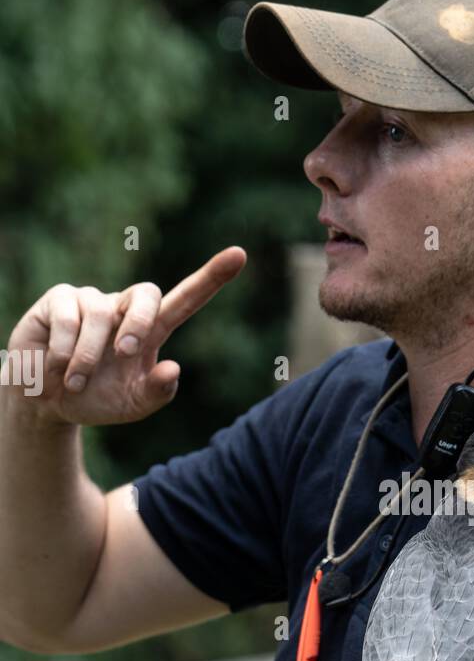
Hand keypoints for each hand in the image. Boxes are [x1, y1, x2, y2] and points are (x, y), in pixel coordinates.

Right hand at [4, 247, 246, 426]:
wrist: (47, 403)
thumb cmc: (97, 400)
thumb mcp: (132, 405)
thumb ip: (157, 392)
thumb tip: (174, 368)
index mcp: (151, 330)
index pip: (186, 299)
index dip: (211, 278)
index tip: (239, 255)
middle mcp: (124, 308)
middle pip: (148, 294)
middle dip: (139, 323)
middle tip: (126, 354)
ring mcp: (92, 300)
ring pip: (101, 316)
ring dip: (88, 358)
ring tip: (75, 382)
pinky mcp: (59, 299)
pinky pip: (68, 318)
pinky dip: (63, 351)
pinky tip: (56, 368)